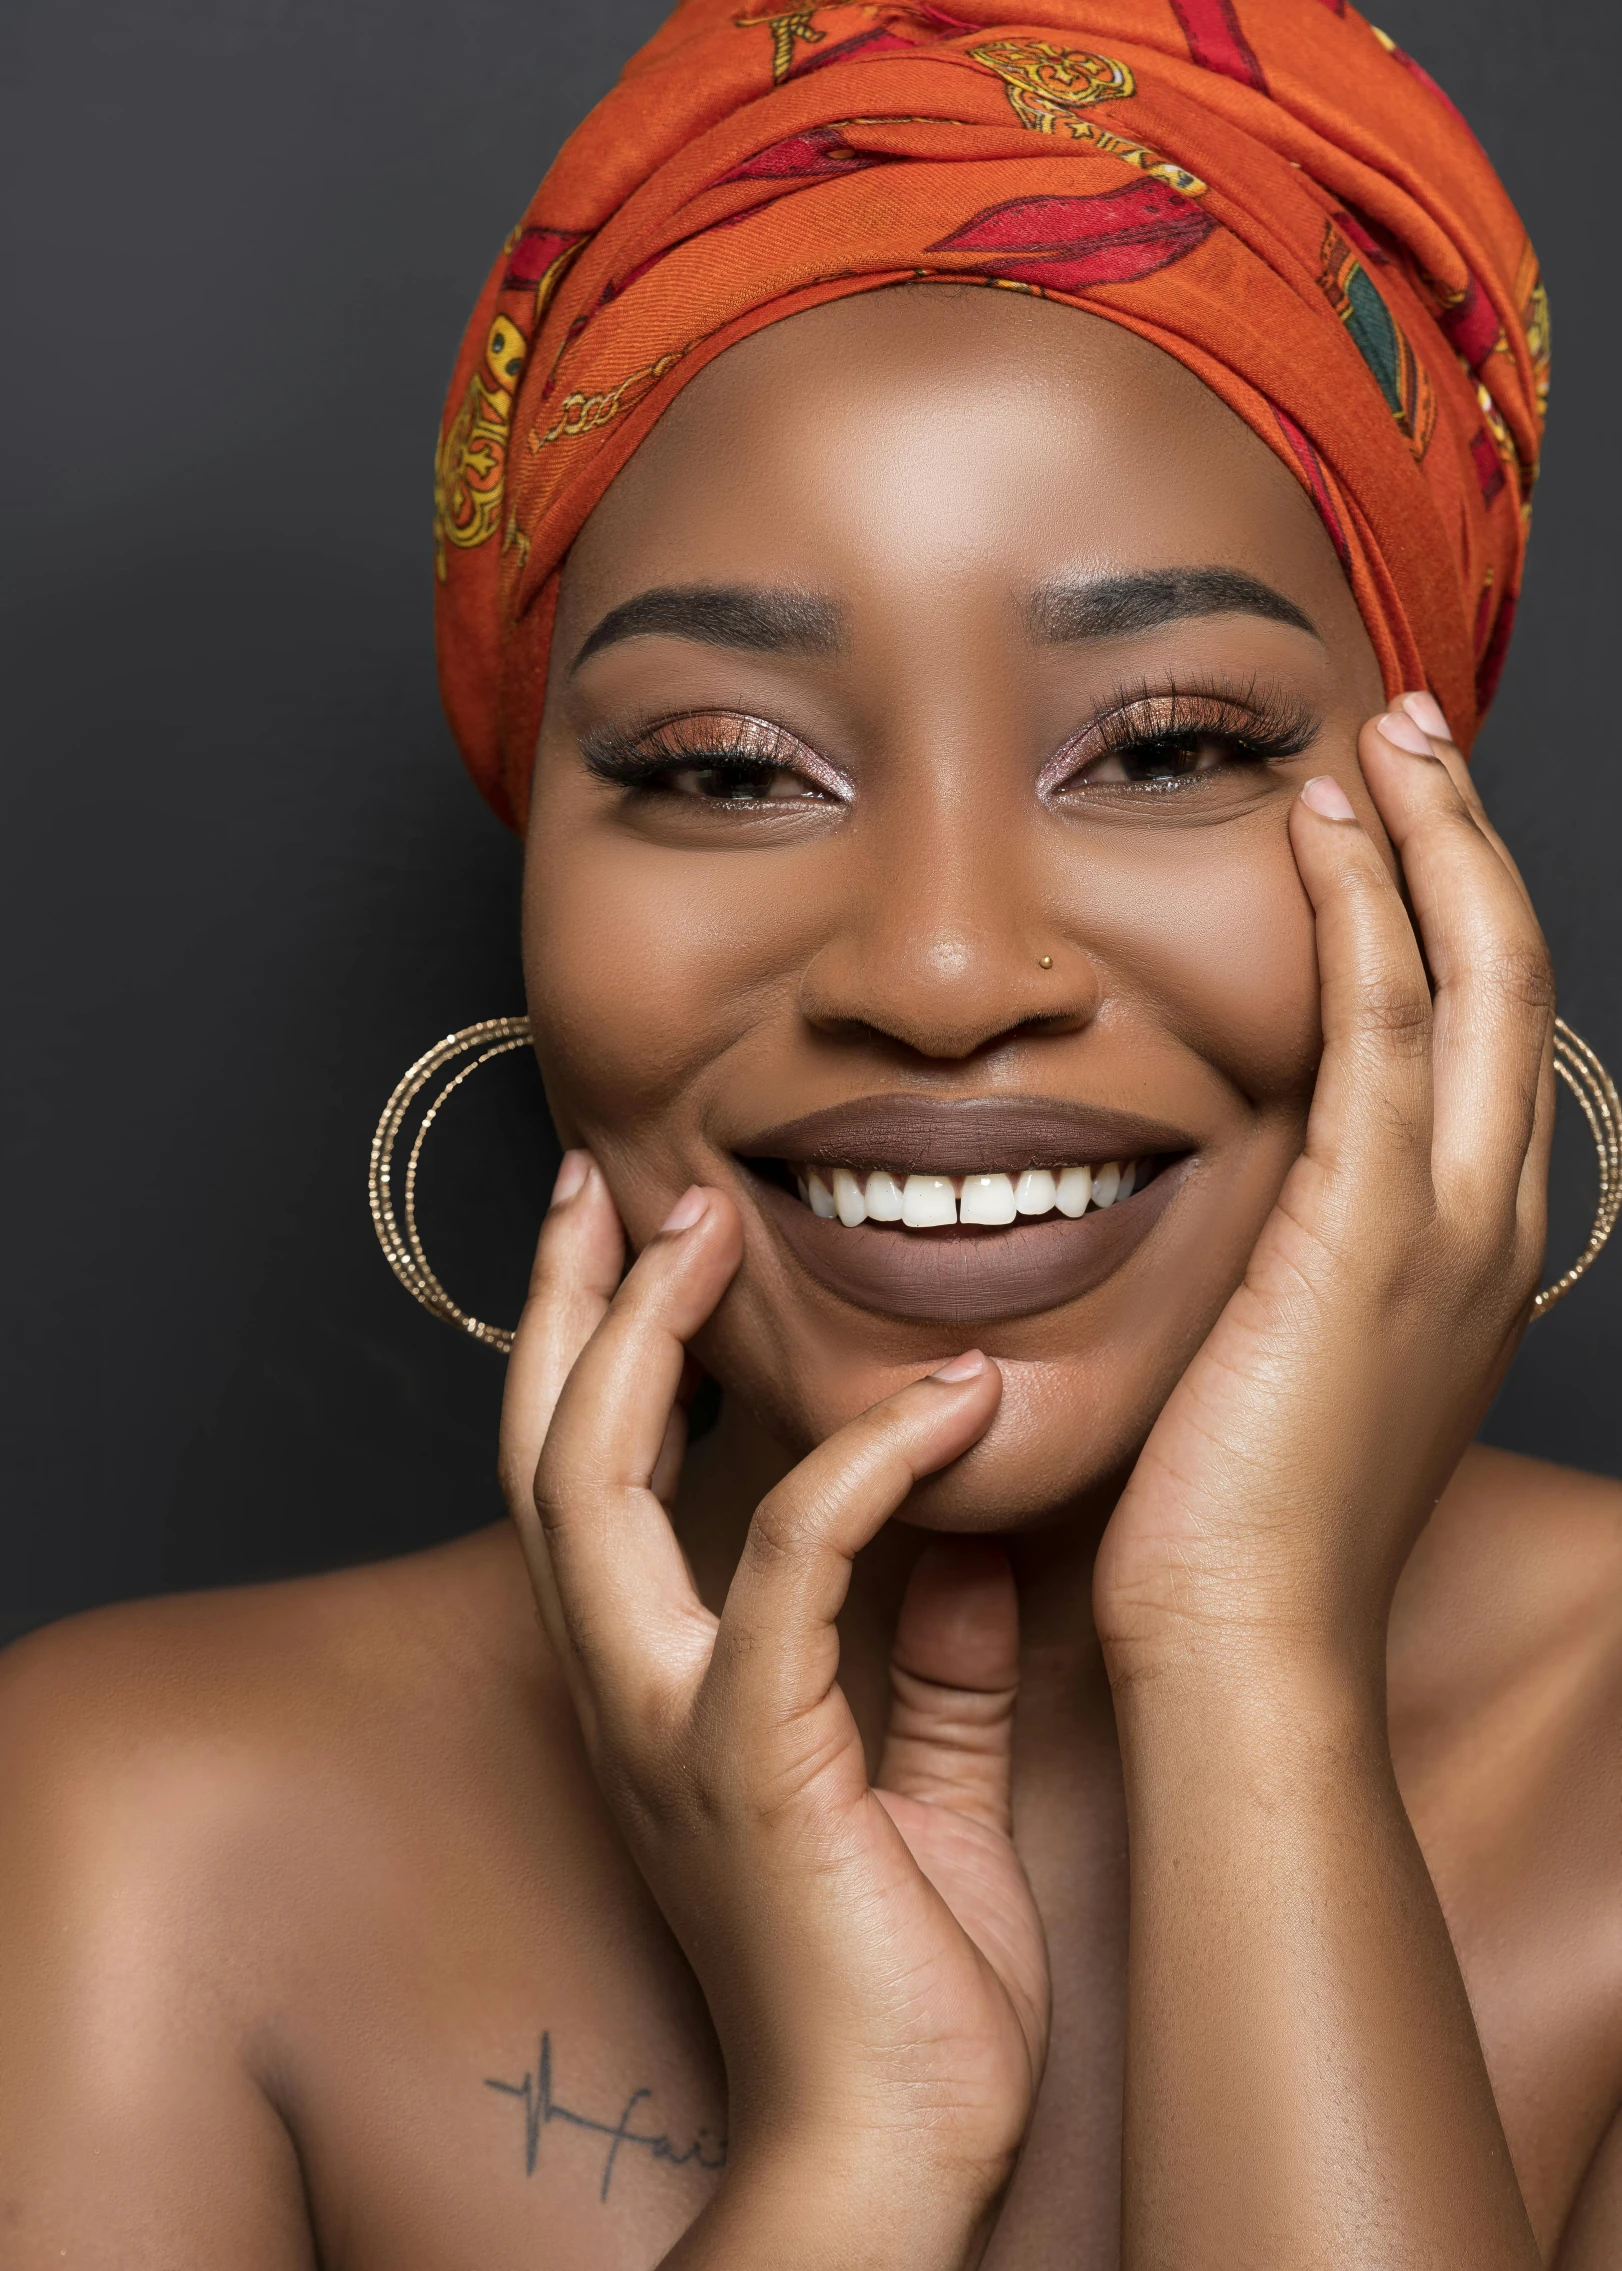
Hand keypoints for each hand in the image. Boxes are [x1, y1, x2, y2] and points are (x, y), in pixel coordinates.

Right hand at [498, 1168, 1049, 2268]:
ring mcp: (673, 1726)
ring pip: (596, 1490)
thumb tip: (977, 1551)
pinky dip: (862, 1470)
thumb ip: (936, 1676)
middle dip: (567, 1309)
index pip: (593, 1492)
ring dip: (642, 1342)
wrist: (891, 2166)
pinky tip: (947, 1401)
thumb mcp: (925, 1798)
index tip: (639, 1244)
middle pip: (546, 1459)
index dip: (597, 1359)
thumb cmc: (905, 2002)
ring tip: (703, 1225)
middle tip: (612, 1182)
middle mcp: (633, 1696)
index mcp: (665, 1698)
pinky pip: (791, 1572)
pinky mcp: (753, 1762)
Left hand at [1094, 696, 1554, 1686]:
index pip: (1487, 1043)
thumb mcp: (1290, 1367)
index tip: (1399, 824)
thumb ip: (1295, 1265)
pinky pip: (1386, 1025)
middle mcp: (1490, 1225)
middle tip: (1413, 733)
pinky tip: (1319, 832)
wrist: (1249, 1647)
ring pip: (1472, 975)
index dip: (1457, 917)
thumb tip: (1241, 1199)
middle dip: (1468, 841)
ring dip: (1428, 839)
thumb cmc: (1238, 1527)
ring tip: (1379, 739)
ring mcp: (1447, 1225)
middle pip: (1514, 979)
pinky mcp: (1371, 1231)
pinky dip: (1364, 911)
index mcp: (1471, 1256)